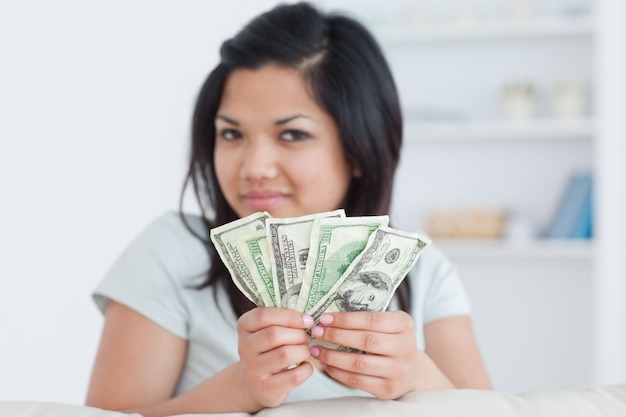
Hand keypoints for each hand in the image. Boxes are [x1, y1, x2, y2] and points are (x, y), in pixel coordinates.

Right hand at [236, 307, 314, 409]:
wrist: (253, 382)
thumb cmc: (266, 349)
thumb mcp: (265, 330)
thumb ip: (280, 319)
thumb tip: (308, 316)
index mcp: (244, 326)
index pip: (263, 315)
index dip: (290, 316)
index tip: (307, 320)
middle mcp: (244, 347)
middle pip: (275, 334)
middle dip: (298, 334)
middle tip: (307, 337)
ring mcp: (253, 369)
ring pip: (285, 355)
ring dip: (303, 351)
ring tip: (305, 350)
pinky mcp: (266, 388)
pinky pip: (294, 376)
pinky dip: (306, 369)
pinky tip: (305, 365)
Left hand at [308, 310, 424, 398]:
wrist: (412, 371)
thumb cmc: (391, 342)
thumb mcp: (389, 325)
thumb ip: (367, 319)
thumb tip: (329, 317)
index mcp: (404, 324)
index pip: (372, 320)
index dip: (346, 319)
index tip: (325, 318)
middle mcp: (405, 347)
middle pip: (365, 340)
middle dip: (336, 336)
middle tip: (317, 332)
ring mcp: (397, 370)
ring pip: (358, 363)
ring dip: (332, 356)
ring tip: (316, 350)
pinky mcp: (387, 388)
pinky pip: (356, 380)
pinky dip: (337, 372)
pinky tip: (326, 365)